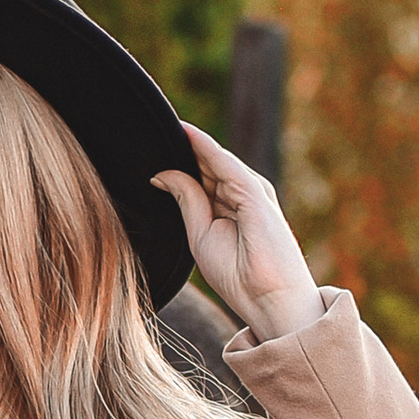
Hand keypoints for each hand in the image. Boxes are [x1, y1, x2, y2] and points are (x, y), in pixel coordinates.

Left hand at [152, 126, 325, 343]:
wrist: (269, 299)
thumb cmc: (239, 275)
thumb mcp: (200, 235)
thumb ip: (187, 201)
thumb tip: (160, 173)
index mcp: (228, 206)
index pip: (199, 174)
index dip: (177, 157)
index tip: (149, 141)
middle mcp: (241, 193)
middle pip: (206, 162)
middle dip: (182, 144)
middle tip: (150, 124)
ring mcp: (251, 191)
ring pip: (215, 159)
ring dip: (190, 139)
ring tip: (163, 120)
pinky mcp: (255, 193)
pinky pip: (226, 164)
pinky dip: (205, 147)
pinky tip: (185, 133)